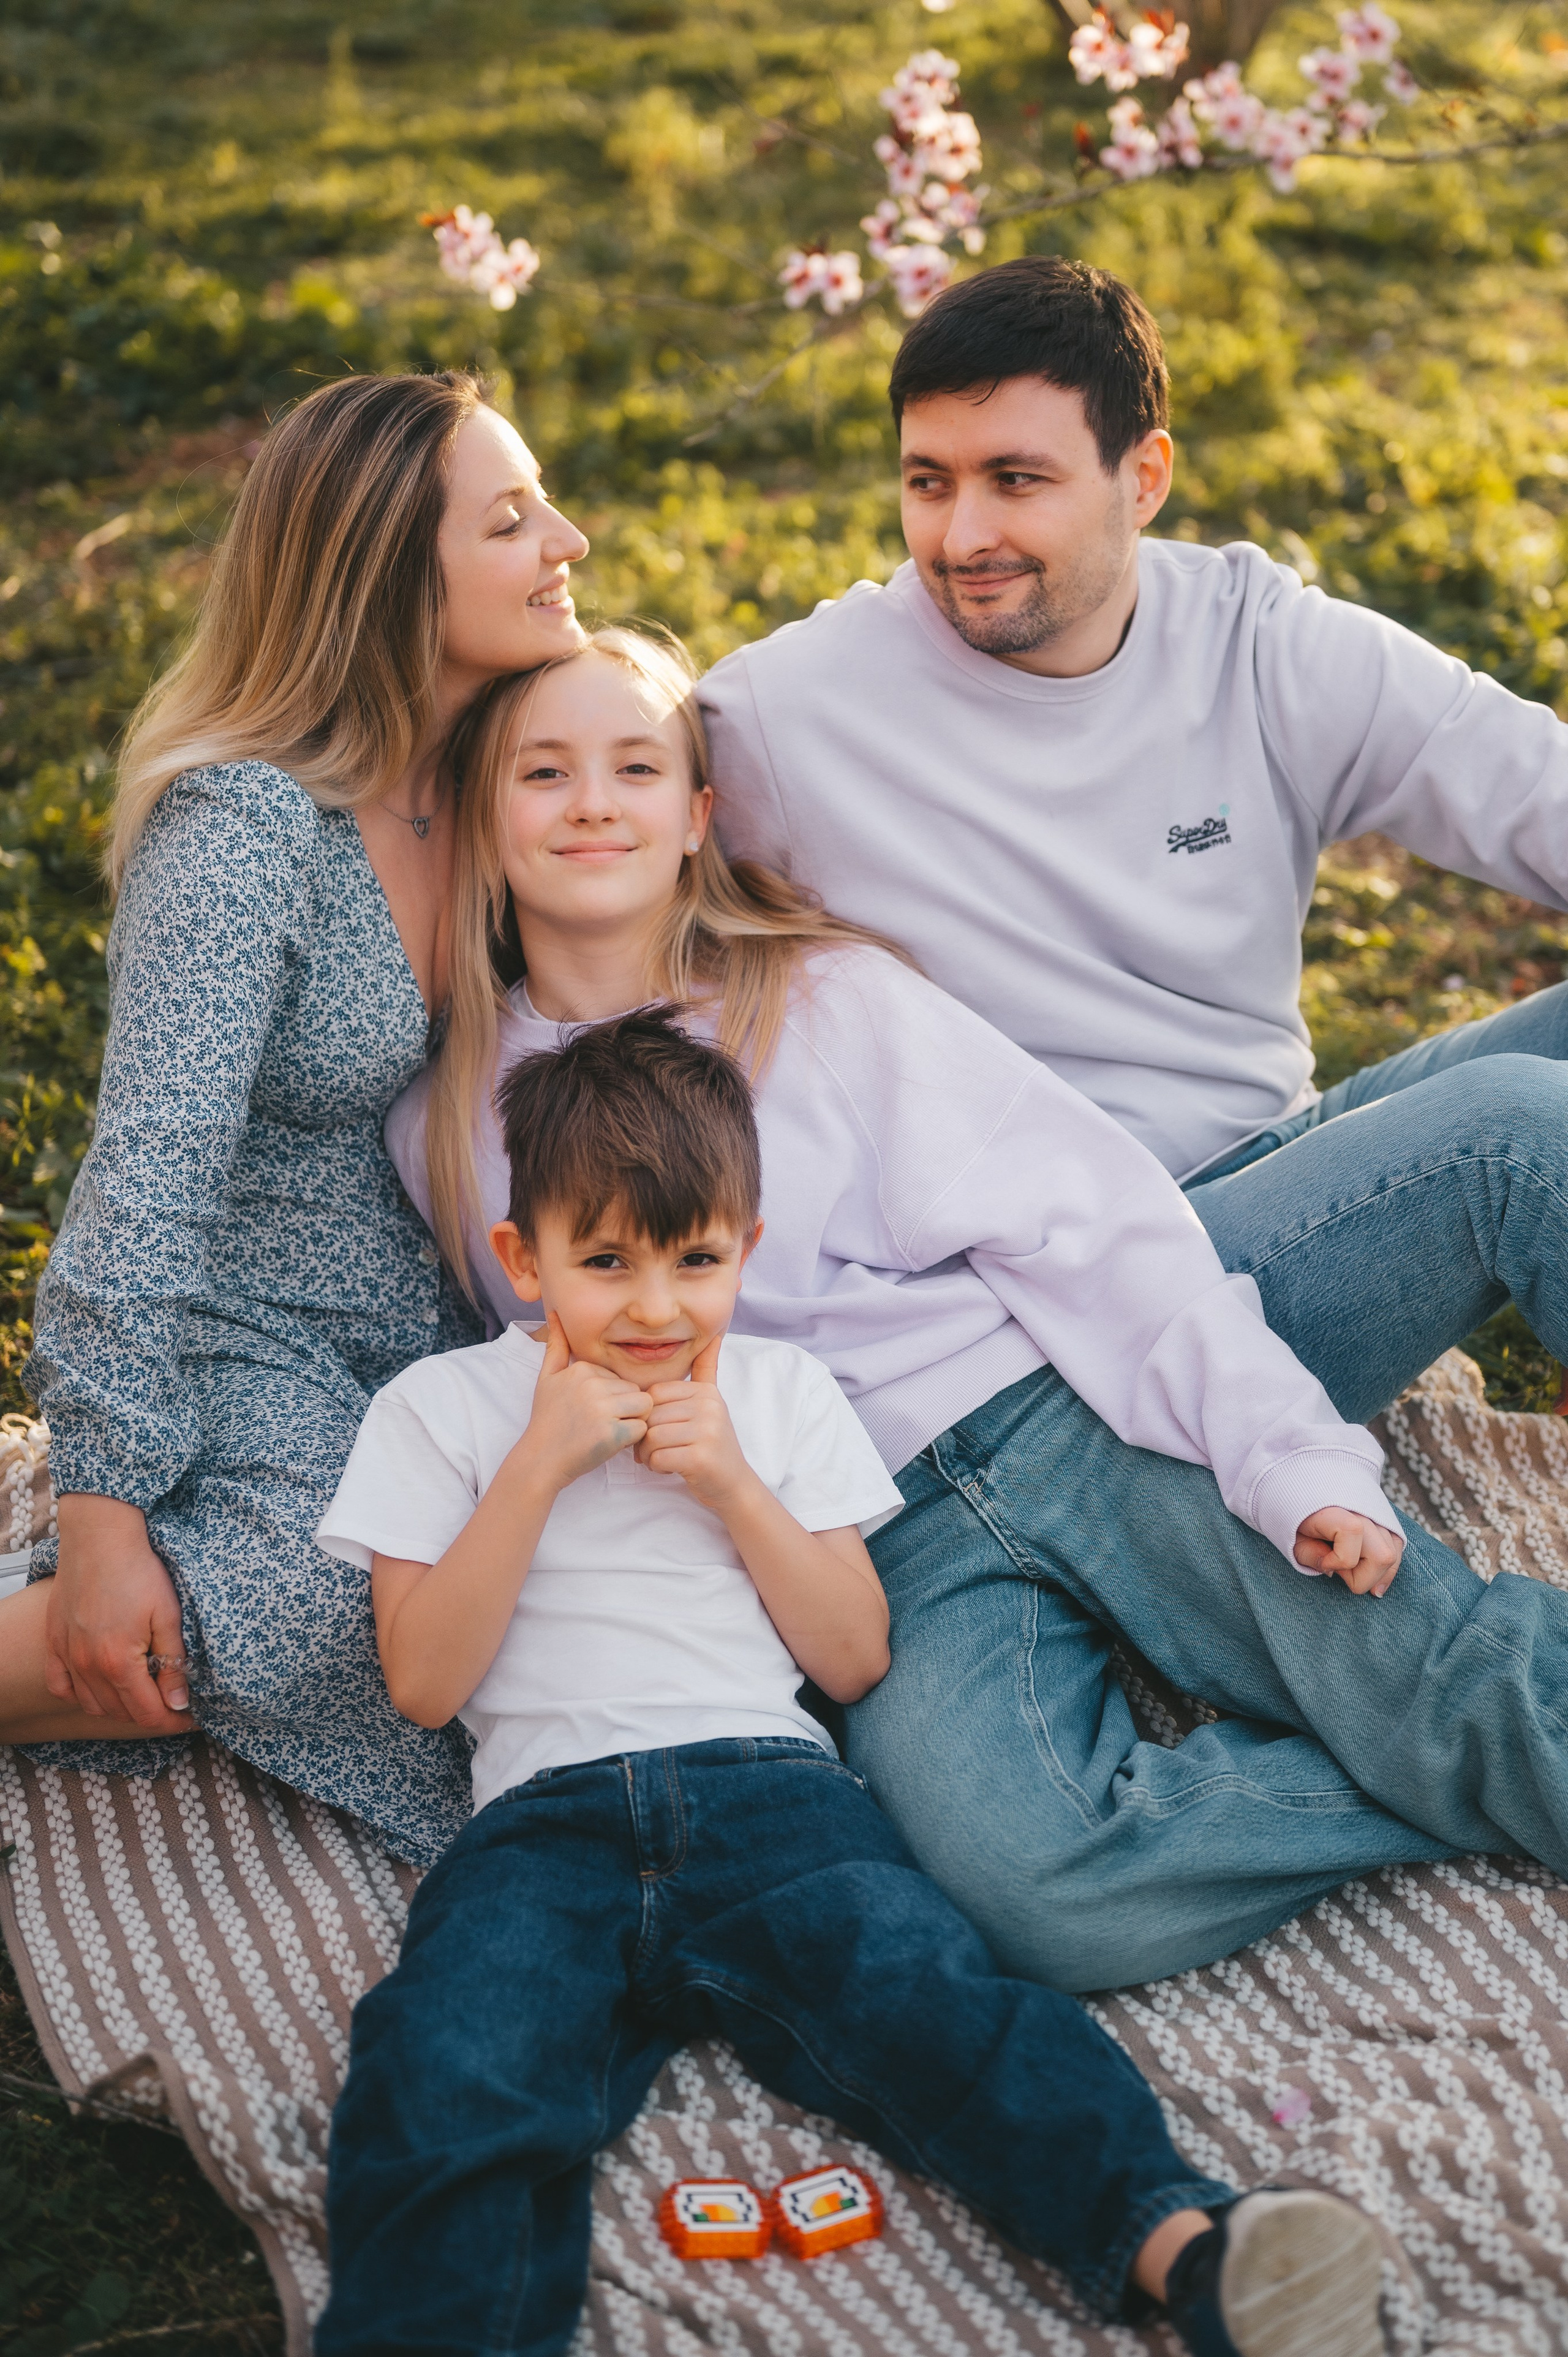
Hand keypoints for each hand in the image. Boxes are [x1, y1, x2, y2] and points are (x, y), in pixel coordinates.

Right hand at [46, 1495, 193, 1727]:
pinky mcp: (55, 1642)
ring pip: (92, 1704)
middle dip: (149, 1714)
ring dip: (118, 1707)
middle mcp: (88, 1666)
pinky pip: (60, 1686)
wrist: (100, 1537)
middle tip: (171, 1702)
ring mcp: (67, 1655)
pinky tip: (99, 1685)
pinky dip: (80, 1694)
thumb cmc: (139, 1571)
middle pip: (120, 1712)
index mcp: (119, 1663)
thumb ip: (173, 1662)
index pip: (147, 1714)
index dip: (172, 1721)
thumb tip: (178, 1702)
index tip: (189, 1717)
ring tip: (141, 1692)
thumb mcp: (168, 1615)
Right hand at [517, 1311, 651, 1490]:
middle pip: (635, 1391)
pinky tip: (610, 1443)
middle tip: (600, 1424)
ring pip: (644, 1407)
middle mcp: (592, 1384)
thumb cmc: (547, 1419)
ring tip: (608, 1430)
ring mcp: (602, 1409)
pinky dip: (632, 1440)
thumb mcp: (547, 1378)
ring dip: (632, 1421)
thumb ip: (556, 1346)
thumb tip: (555, 1312)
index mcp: (582, 1368)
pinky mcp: (611, 1433)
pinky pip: (642, 1428)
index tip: (589, 1410)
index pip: (620, 1378)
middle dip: (625, 1409)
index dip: (612, 1398)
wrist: (540, 1459)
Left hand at [635, 1335, 752, 1509]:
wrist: (734, 1484)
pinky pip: (658, 1457)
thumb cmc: (713, 1445)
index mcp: (706, 1393)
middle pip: (651, 1415)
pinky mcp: (700, 1457)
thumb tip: (714, 1336)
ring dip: (648, 1453)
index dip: (648, 1414)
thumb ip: (707, 1371)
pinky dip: (656, 1466)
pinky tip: (668, 1468)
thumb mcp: (711, 1404)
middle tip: (653, 1449)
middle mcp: (709, 1408)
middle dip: (644, 1437)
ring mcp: (707, 1432)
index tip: (656, 1429)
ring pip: (651, 1437)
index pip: (655, 1393)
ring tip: (660, 1458)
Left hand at [1294, 1506, 1403, 1595]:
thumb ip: (1309, 1555)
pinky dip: (1387, 1569)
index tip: (1324, 1563)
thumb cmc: (1296, 1516)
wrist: (1309, 1488)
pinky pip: (1397, 1549)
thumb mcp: (1292, 1537)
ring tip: (1352, 1573)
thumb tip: (1333, 1571)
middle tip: (1340, 1572)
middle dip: (1363, 1578)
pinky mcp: (1386, 1522)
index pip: (1352, 1533)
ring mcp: (1377, 1515)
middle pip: (1383, 1555)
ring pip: (1393, 1555)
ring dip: (1375, 1575)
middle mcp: (1362, 1510)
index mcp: (1333, 1508)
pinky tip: (1372, 1579)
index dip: (1338, 1560)